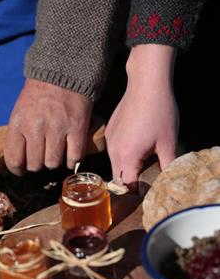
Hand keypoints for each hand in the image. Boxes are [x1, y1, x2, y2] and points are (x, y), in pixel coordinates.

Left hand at [4, 78, 92, 174]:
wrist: (63, 71)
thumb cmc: (38, 94)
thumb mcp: (19, 111)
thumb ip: (18, 135)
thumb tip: (19, 161)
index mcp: (18, 124)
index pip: (13, 160)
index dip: (17, 170)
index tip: (22, 169)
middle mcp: (36, 128)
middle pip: (35, 165)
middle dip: (37, 165)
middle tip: (41, 158)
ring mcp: (57, 129)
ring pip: (53, 163)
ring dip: (54, 162)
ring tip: (55, 154)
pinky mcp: (77, 128)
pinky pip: (74, 157)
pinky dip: (72, 161)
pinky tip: (70, 156)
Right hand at [105, 45, 177, 184]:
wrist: (146, 85)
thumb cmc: (159, 112)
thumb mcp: (169, 142)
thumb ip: (168, 165)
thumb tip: (170, 180)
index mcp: (127, 157)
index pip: (126, 185)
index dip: (135, 192)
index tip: (144, 193)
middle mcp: (113, 152)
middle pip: (117, 177)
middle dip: (128, 182)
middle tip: (144, 181)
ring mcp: (109, 141)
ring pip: (114, 163)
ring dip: (125, 167)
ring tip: (140, 162)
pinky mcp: (108, 131)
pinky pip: (112, 150)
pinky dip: (121, 153)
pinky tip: (134, 144)